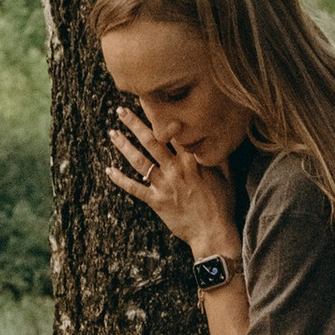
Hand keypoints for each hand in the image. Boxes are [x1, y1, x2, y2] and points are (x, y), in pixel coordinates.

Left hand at [105, 104, 237, 261]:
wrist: (213, 232)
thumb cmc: (222, 204)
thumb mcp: (226, 176)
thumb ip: (218, 155)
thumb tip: (218, 138)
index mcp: (192, 160)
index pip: (173, 132)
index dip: (160, 115)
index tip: (149, 101)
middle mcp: (175, 169)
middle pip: (151, 141)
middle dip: (134, 124)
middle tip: (121, 111)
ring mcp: (164, 185)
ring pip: (139, 161)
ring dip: (124, 146)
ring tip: (112, 133)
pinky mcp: (156, 201)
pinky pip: (134, 189)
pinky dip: (120, 180)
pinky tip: (109, 171)